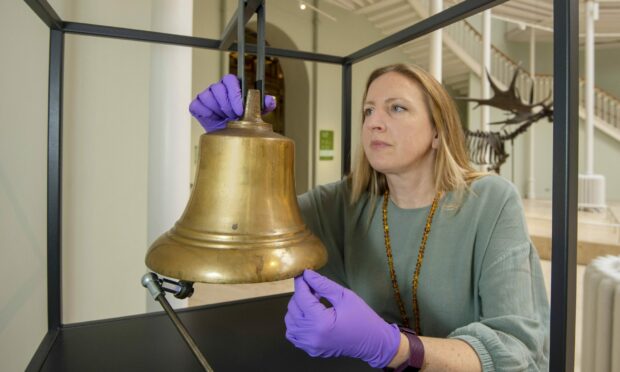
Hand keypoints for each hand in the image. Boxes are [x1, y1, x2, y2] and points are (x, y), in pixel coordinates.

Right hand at [189, 74, 275, 131]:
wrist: (228, 136)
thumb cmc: (240, 123)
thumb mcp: (255, 114)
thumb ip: (264, 105)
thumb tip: (271, 100)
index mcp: (232, 86)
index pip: (230, 79)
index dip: (234, 93)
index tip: (240, 108)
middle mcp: (218, 88)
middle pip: (218, 89)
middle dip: (227, 106)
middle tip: (234, 116)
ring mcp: (206, 96)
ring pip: (208, 96)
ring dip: (218, 110)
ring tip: (225, 118)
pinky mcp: (197, 105)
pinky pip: (197, 105)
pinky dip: (206, 112)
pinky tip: (214, 118)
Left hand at [285, 270, 400, 367]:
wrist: (374, 342)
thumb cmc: (362, 318)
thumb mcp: (345, 296)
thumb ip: (323, 284)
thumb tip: (307, 274)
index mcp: (320, 321)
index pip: (301, 297)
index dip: (301, 283)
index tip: (303, 274)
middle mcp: (311, 335)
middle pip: (293, 308)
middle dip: (300, 295)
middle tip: (313, 288)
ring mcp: (309, 345)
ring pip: (290, 321)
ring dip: (297, 309)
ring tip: (312, 303)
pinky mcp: (311, 350)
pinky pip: (293, 334)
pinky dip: (296, 323)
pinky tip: (308, 316)